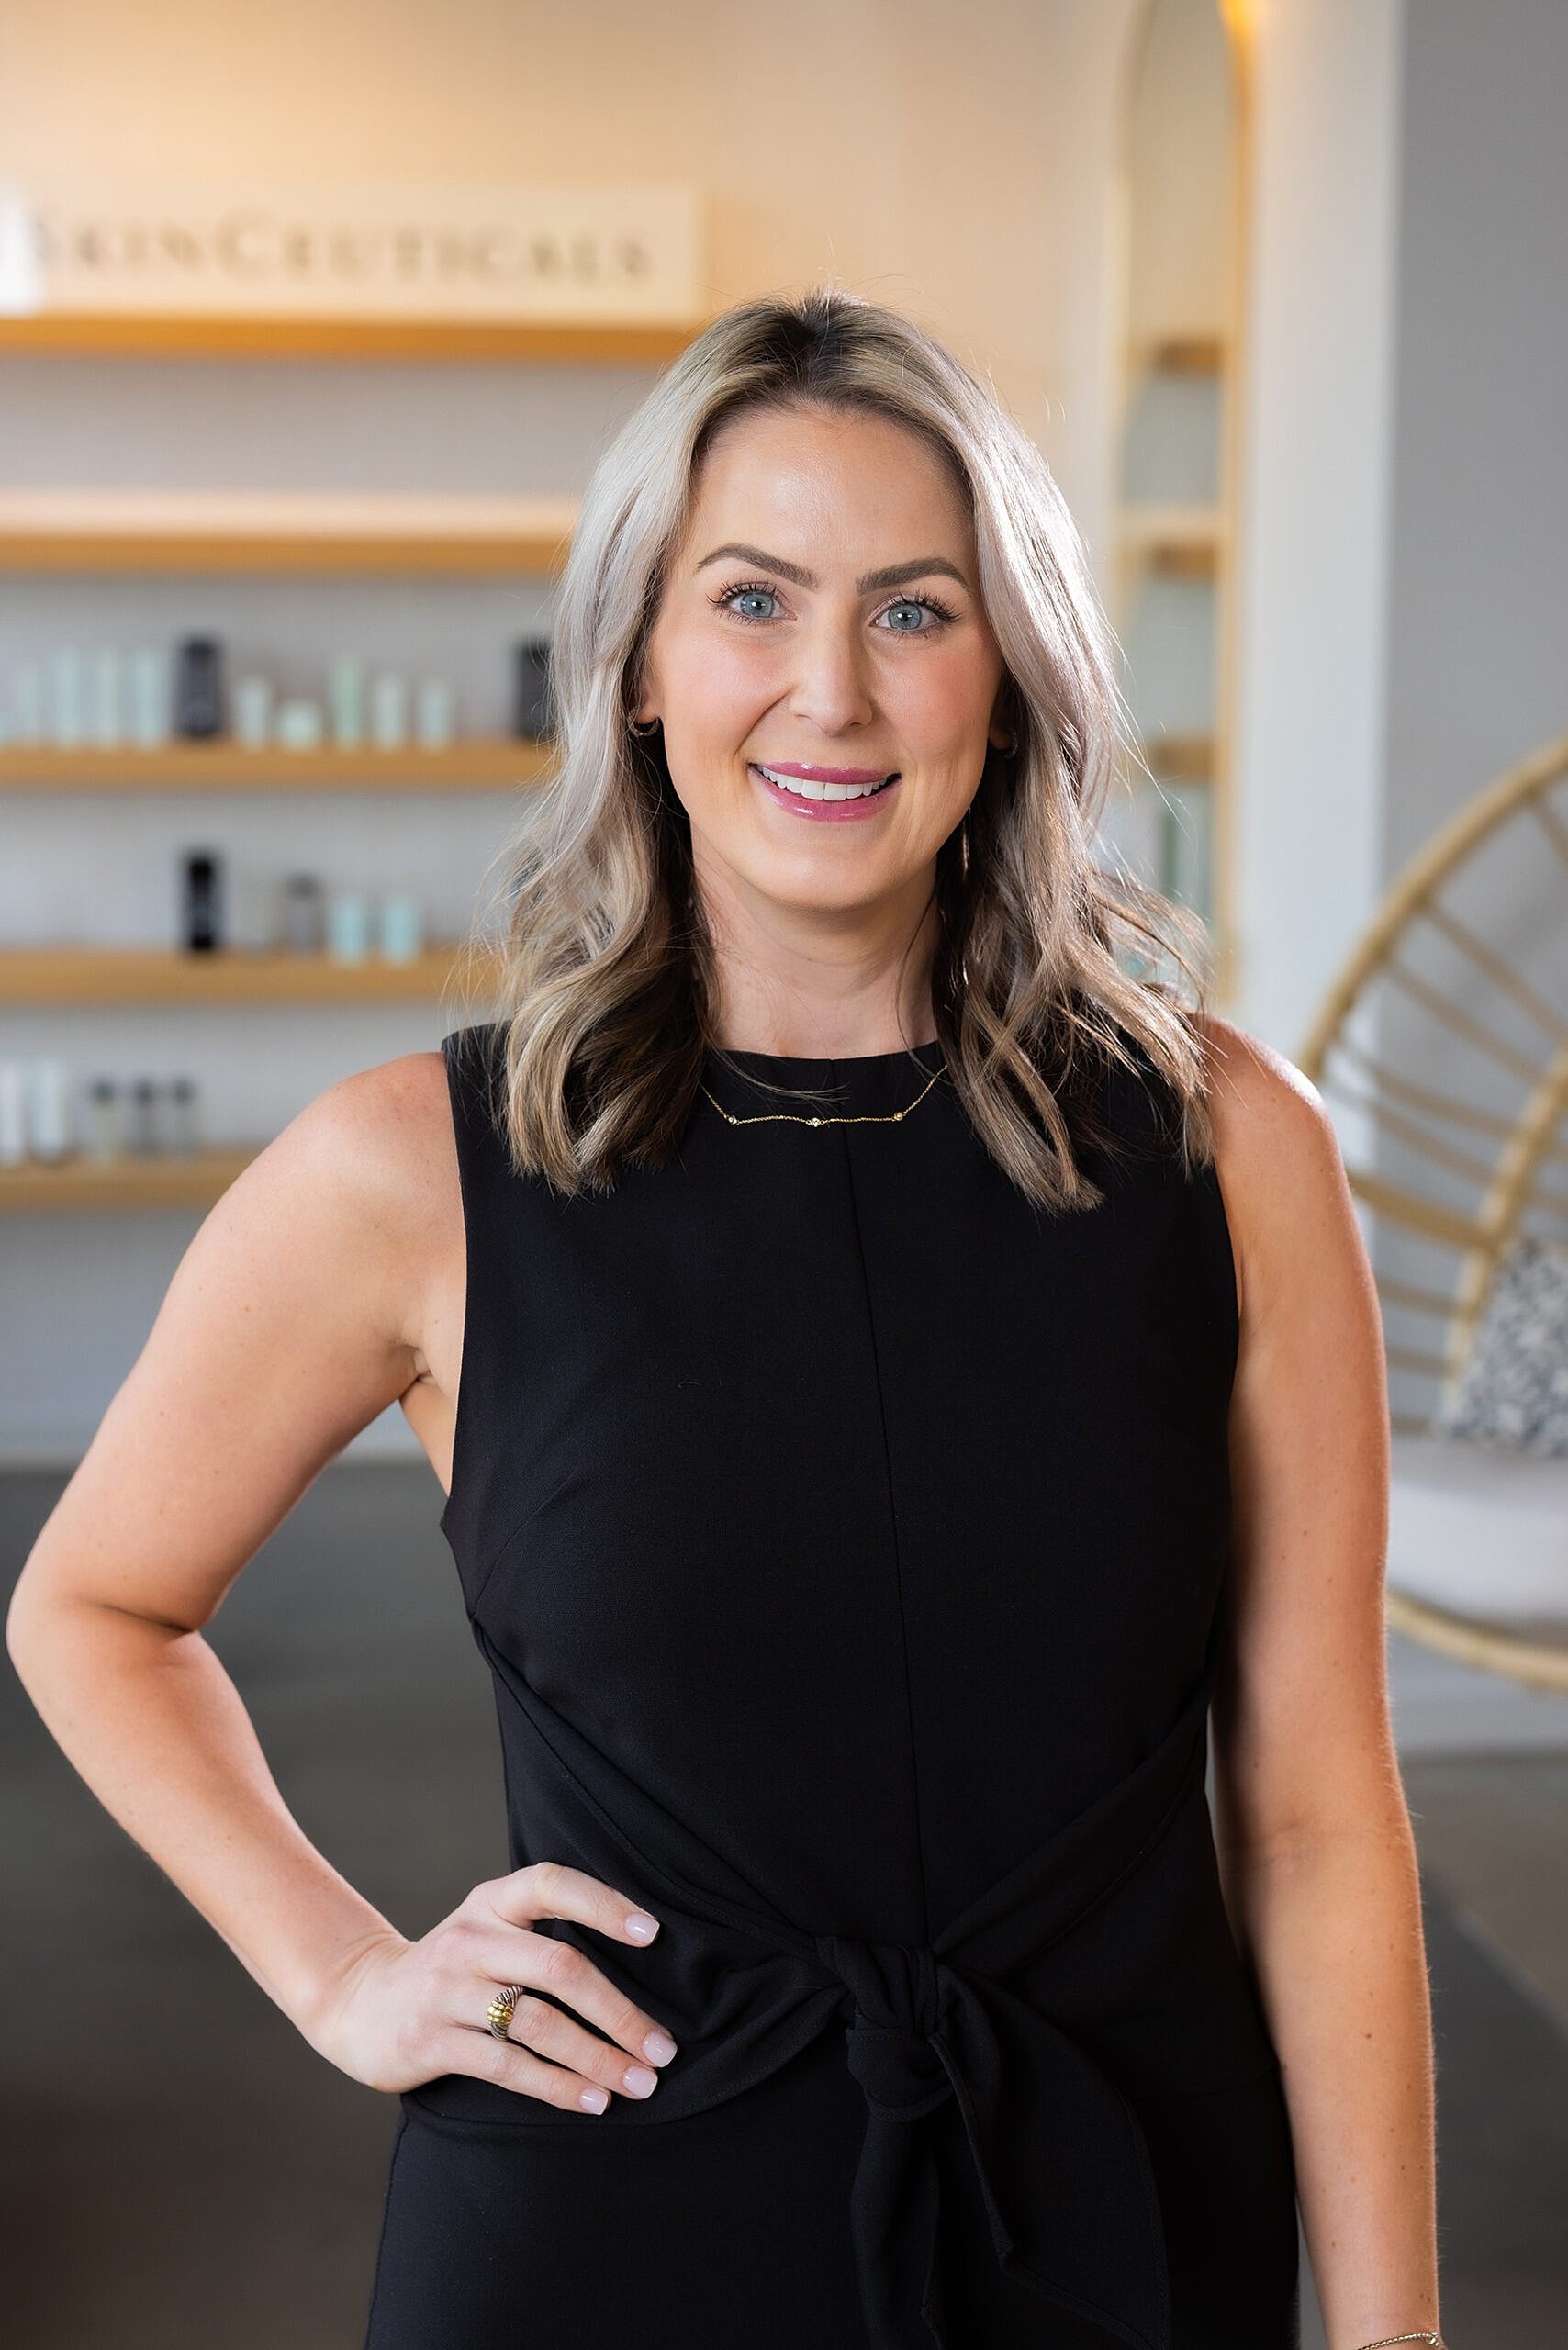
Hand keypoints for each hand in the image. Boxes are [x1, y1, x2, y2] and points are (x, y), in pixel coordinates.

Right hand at [304, 1860, 679, 2113]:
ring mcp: (448, 1990)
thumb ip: (543, 1935)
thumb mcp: (488, 1930)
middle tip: (662, 2049)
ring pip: (539, 2024)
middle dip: (619, 2013)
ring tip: (639, 2083)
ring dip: (598, 2058)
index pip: (553, 1884)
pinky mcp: (431, 2041)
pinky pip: (508, 2067)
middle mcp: (471, 1938)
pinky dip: (558, 2087)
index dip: (604, 1904)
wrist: (360, 2002)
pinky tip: (593, 2101)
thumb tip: (641, 1961)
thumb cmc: (453, 1969)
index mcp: (492, 1902)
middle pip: (559, 1968)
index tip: (653, 1932)